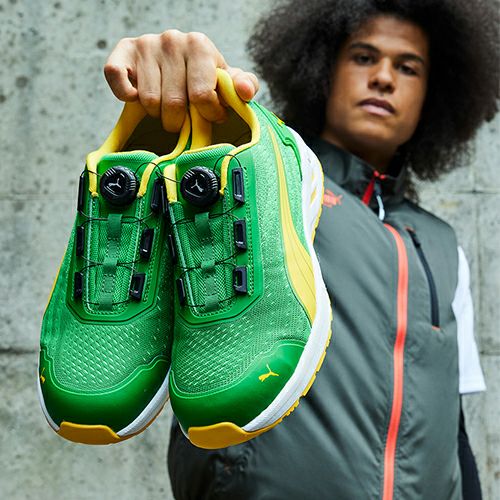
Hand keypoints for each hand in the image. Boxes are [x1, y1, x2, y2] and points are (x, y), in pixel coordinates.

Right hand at [104, 30, 259, 131]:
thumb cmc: (205, 78)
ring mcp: (146, 44)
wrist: (177, 64)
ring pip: (149, 102)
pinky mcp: (122, 52)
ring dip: (158, 114)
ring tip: (166, 107)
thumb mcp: (227, 82)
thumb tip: (246, 92)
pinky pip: (116, 77)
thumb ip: (244, 85)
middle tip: (185, 118)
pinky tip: (138, 98)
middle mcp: (171, 39)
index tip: (210, 114)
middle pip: (174, 104)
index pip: (201, 96)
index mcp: (199, 44)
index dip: (208, 115)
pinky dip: (126, 95)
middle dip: (181, 121)